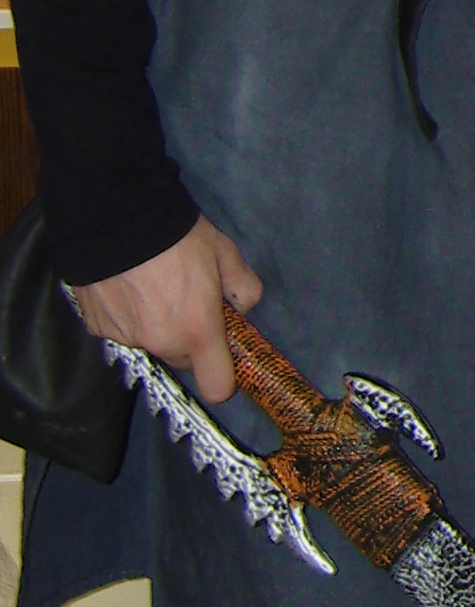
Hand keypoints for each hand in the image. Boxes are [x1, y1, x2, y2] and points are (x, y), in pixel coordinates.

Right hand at [70, 218, 261, 405]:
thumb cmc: (178, 237)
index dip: (224, 375)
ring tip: (154, 288)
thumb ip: (244, 288)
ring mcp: (125, 338)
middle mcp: (161, 343)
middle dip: (192, 340)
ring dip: (158, 327)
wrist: (115, 218)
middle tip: (190, 303)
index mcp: (198, 331)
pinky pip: (123, 332)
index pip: (217, 387)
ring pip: (152, 344)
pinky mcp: (97, 328)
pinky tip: (128, 287)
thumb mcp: (226, 254)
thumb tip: (241, 308)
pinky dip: (129, 317)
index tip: (224, 352)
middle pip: (183, 360)